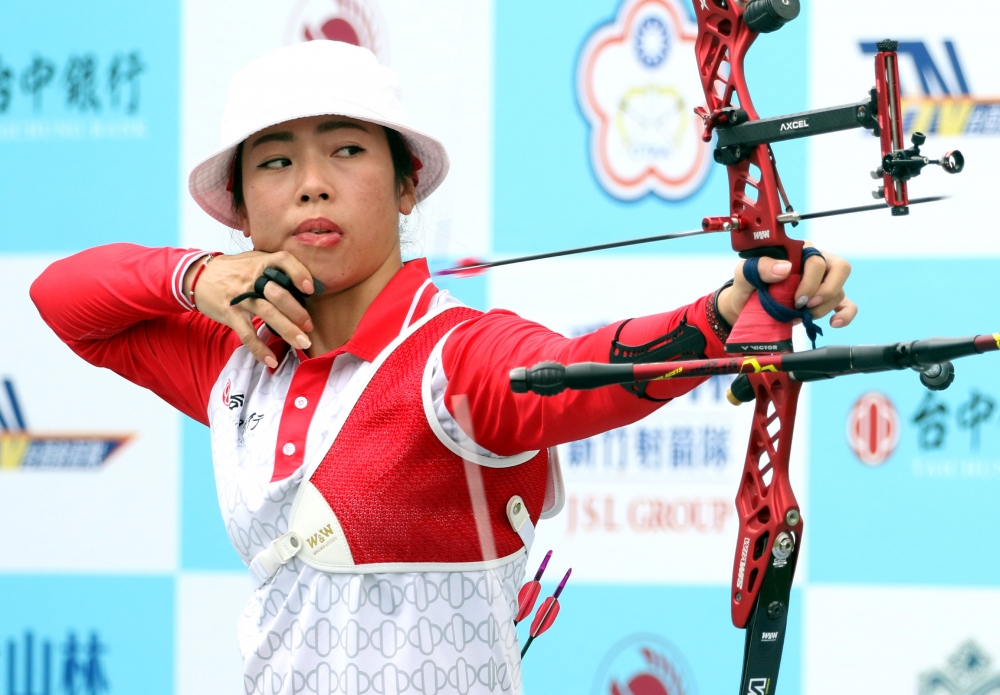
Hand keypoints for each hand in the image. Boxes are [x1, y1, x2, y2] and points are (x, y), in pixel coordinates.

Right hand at [184, 251, 315, 367]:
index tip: (310, 289)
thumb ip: (276, 268)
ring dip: (287, 330)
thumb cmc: (234, 270)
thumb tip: (308, 282)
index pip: (283, 260)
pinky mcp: (230, 314)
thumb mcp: (254, 260)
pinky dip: (260, 349)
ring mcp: (241, 298)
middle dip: (298, 312)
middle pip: (279, 294)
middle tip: (310, 327)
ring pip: (267, 314)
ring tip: (303, 343)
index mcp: (261, 263)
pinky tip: (272, 361)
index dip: (299, 272)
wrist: (199, 277)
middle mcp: (252, 279)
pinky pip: (247, 334)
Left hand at [717, 243, 857, 328]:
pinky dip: (845, 314)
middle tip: (804, 305)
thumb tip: (786, 268)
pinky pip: (847, 304)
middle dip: (825, 291)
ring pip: (839, 290)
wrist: (744, 310)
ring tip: (801, 316)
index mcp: (798, 252)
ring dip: (822, 308)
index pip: (817, 258)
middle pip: (839, 269)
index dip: (811, 280)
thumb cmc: (747, 287)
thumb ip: (760, 266)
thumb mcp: (745, 274)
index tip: (796, 298)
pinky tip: (834, 323)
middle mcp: (815, 264)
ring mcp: (822, 283)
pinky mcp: (825, 301)